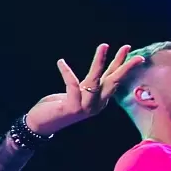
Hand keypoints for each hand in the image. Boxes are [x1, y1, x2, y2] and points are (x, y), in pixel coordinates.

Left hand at [21, 44, 141, 136]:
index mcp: (99, 100)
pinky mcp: (73, 108)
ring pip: (95, 81)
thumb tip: (97, 71)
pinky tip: (61, 62)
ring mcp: (86, 107)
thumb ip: (87, 85)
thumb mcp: (76, 93)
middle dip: (124, 66)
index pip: (113, 80)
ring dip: (100, 62)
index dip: (121, 65)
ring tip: (104, 46)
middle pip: (113, 82)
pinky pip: (72, 85)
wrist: (40, 124)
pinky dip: (67, 72)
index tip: (130, 50)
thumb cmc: (56, 106)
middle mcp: (97, 104)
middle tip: (130, 49)